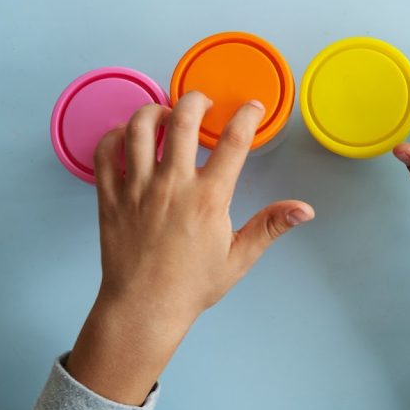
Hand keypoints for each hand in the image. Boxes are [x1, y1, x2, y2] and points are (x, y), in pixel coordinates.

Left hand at [66, 92, 313, 404]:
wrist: (144, 309)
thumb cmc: (190, 286)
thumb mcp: (239, 258)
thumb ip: (271, 226)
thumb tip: (304, 210)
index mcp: (208, 199)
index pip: (233, 142)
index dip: (246, 116)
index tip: (252, 108)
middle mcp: (171, 186)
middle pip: (181, 120)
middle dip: (196, 100)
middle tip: (203, 103)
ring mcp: (136, 189)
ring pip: (138, 127)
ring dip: (154, 111)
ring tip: (165, 114)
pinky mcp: (110, 197)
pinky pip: (105, 152)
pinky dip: (114, 135)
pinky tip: (127, 137)